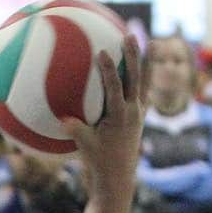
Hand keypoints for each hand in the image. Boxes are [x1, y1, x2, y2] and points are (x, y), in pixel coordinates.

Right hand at [61, 35, 145, 199]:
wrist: (119, 176)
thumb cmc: (98, 162)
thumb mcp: (84, 146)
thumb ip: (75, 130)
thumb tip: (61, 118)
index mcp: (119, 116)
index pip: (115, 87)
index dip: (109, 69)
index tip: (102, 51)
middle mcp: (133, 111)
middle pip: (135, 78)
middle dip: (133, 56)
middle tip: (129, 36)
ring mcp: (139, 113)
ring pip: (145, 82)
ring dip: (145, 62)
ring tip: (150, 42)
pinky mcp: (140, 117)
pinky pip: (143, 92)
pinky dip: (144, 78)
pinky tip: (142, 67)